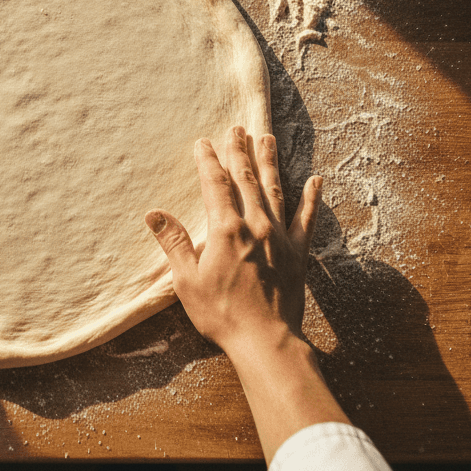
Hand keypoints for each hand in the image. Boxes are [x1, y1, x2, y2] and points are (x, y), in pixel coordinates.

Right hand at [145, 125, 320, 360]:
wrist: (266, 341)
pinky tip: (316, 180)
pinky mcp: (298, 253)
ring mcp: (279, 237)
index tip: (203, 143)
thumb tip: (154, 214)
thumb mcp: (186, 280)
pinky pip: (307, 220)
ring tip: (267, 138)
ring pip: (274, 189)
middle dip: (238, 151)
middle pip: (245, 178)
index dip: (208, 160)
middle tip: (236, 128)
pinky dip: (311, 199)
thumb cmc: (221, 313)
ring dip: (269, 162)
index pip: (215, 184)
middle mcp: (254, 225)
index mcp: (226, 229)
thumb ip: (174, 243)